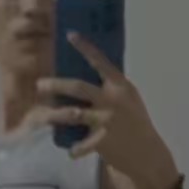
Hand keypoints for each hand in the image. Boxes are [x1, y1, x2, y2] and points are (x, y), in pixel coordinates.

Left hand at [37, 32, 177, 188]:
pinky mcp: (101, 141)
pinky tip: (71, 151)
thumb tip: (87, 75)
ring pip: (72, 115)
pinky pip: (79, 144)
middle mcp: (112, 100)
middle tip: (40, 85)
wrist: (148, 153)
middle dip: (57, 86)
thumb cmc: (135, 123)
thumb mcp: (129, 100)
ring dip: (54, 116)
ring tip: (42, 117)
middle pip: (78, 88)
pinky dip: (74, 149)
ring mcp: (106, 120)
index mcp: (120, 86)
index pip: (101, 62)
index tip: (70, 35)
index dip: (85, 48)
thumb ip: (111, 88)